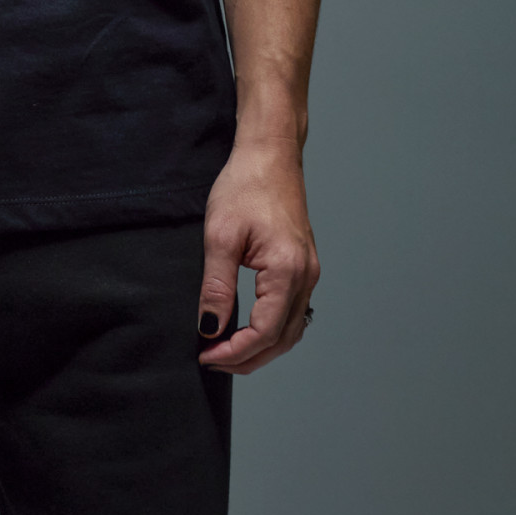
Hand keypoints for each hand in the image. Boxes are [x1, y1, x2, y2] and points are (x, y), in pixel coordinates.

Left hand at [196, 139, 319, 373]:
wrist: (270, 154)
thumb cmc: (245, 185)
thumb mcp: (220, 236)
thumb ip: (216, 287)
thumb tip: (209, 328)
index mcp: (287, 271)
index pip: (264, 332)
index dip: (234, 351)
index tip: (206, 356)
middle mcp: (306, 276)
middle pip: (281, 339)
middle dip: (247, 357)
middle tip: (212, 360)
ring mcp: (309, 272)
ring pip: (290, 329)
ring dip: (260, 347)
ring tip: (225, 349)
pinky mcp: (303, 266)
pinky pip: (292, 311)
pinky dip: (271, 329)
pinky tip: (247, 327)